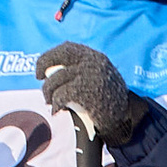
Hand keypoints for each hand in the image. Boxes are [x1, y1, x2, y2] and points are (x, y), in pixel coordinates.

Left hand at [34, 43, 148, 147]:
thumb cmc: (109, 100)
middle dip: (43, 67)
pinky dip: (55, 103)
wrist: (126, 117)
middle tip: (40, 80)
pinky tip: (57, 110)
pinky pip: (61, 94)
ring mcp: (88, 75)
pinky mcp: (86, 91)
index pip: (66, 49)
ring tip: (51, 103)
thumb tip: (53, 71)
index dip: (50, 57)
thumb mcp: (99, 77)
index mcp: (94, 57)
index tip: (41, 68)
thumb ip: (82, 69)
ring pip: (56, 80)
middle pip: (57, 60)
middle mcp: (91, 62)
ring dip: (48, 93)